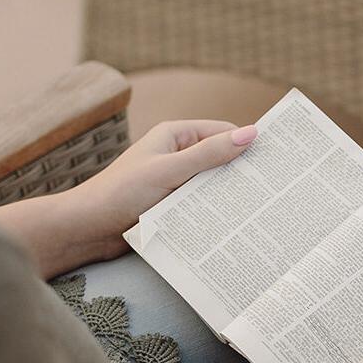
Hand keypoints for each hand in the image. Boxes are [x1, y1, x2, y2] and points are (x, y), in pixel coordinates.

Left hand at [66, 119, 257, 258]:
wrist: (87, 229)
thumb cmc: (121, 193)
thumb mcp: (170, 170)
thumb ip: (210, 154)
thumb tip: (251, 134)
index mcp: (175, 135)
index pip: (223, 132)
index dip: (247, 143)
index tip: (275, 158)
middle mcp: (177, 155)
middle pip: (221, 159)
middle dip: (242, 172)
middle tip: (273, 188)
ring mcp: (175, 182)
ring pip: (213, 185)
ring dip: (229, 195)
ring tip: (259, 208)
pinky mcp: (173, 205)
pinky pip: (202, 204)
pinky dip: (216, 211)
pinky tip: (234, 223)